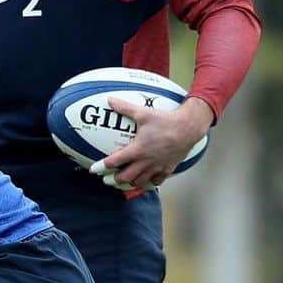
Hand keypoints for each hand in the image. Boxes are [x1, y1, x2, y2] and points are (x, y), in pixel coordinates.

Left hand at [92, 95, 211, 189]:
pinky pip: (155, 181)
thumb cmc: (166, 121)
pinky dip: (148, 182)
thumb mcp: (143, 113)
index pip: (114, 162)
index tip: (94, 169)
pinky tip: (145, 179)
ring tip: (124, 180)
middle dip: (114, 179)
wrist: (188, 128)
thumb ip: (125, 108)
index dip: (102, 167)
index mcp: (137, 150)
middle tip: (107, 179)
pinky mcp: (167, 169)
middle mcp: (145, 161)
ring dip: (129, 182)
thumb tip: (110, 100)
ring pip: (139, 181)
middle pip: (125, 177)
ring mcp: (156, 167)